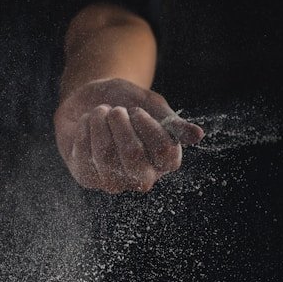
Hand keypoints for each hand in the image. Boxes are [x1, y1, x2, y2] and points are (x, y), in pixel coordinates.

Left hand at [54, 78, 204, 193]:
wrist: (89, 99)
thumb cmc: (126, 102)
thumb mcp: (150, 104)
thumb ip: (172, 122)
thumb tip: (198, 136)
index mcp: (164, 161)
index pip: (165, 152)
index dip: (149, 126)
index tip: (136, 110)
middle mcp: (141, 177)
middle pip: (134, 155)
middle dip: (121, 125)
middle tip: (116, 110)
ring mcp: (114, 182)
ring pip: (106, 155)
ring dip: (100, 124)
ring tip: (100, 112)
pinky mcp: (88, 179)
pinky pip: (84, 155)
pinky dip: (85, 129)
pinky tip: (87, 122)